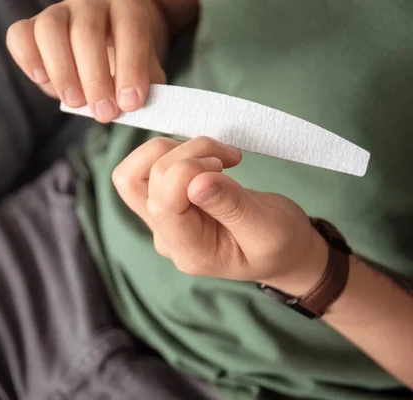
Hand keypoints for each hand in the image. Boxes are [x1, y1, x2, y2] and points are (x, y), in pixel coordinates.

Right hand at [6, 0, 167, 122]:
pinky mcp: (32, 27)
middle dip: (96, 78)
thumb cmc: (128, 61)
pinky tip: (42, 80)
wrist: (106, 46)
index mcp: (126, 8)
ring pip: (50, 30)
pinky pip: (19, 35)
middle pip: (87, 32)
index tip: (130, 103)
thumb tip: (136, 107)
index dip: (131, 67)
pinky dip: (27, 59)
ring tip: (75, 103)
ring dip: (62, 71)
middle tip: (104, 113)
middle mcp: (91, 3)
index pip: (130, 29)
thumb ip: (144, 85)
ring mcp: (58, 12)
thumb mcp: (145, 70)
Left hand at [113, 136, 328, 294]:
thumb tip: (196, 180)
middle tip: (227, 157)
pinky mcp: (164, 198)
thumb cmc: (280, 245)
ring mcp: (160, 218)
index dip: (185, 171)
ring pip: (134, 172)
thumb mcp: (269, 230)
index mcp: (190, 251)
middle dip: (184, 154)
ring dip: (171, 149)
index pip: (162, 204)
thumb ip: (233, 206)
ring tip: (214, 154)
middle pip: (141, 182)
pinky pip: (148, 167)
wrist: (279, 250)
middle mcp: (165, 235)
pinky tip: (206, 157)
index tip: (223, 166)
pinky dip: (173, 150)